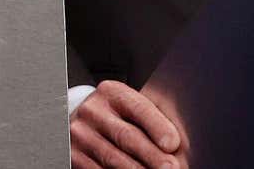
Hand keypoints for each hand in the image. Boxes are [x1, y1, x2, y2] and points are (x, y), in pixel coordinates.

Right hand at [70, 80, 184, 168]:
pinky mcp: (74, 155)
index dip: (157, 126)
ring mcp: (80, 134)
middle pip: (126, 136)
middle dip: (152, 155)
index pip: (138, 108)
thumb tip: (179, 145)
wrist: (85, 124)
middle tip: (171, 167)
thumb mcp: (134, 109)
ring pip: (113, 158)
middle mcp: (92, 110)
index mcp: (112, 93)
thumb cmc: (120, 118)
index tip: (172, 143)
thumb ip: (155, 120)